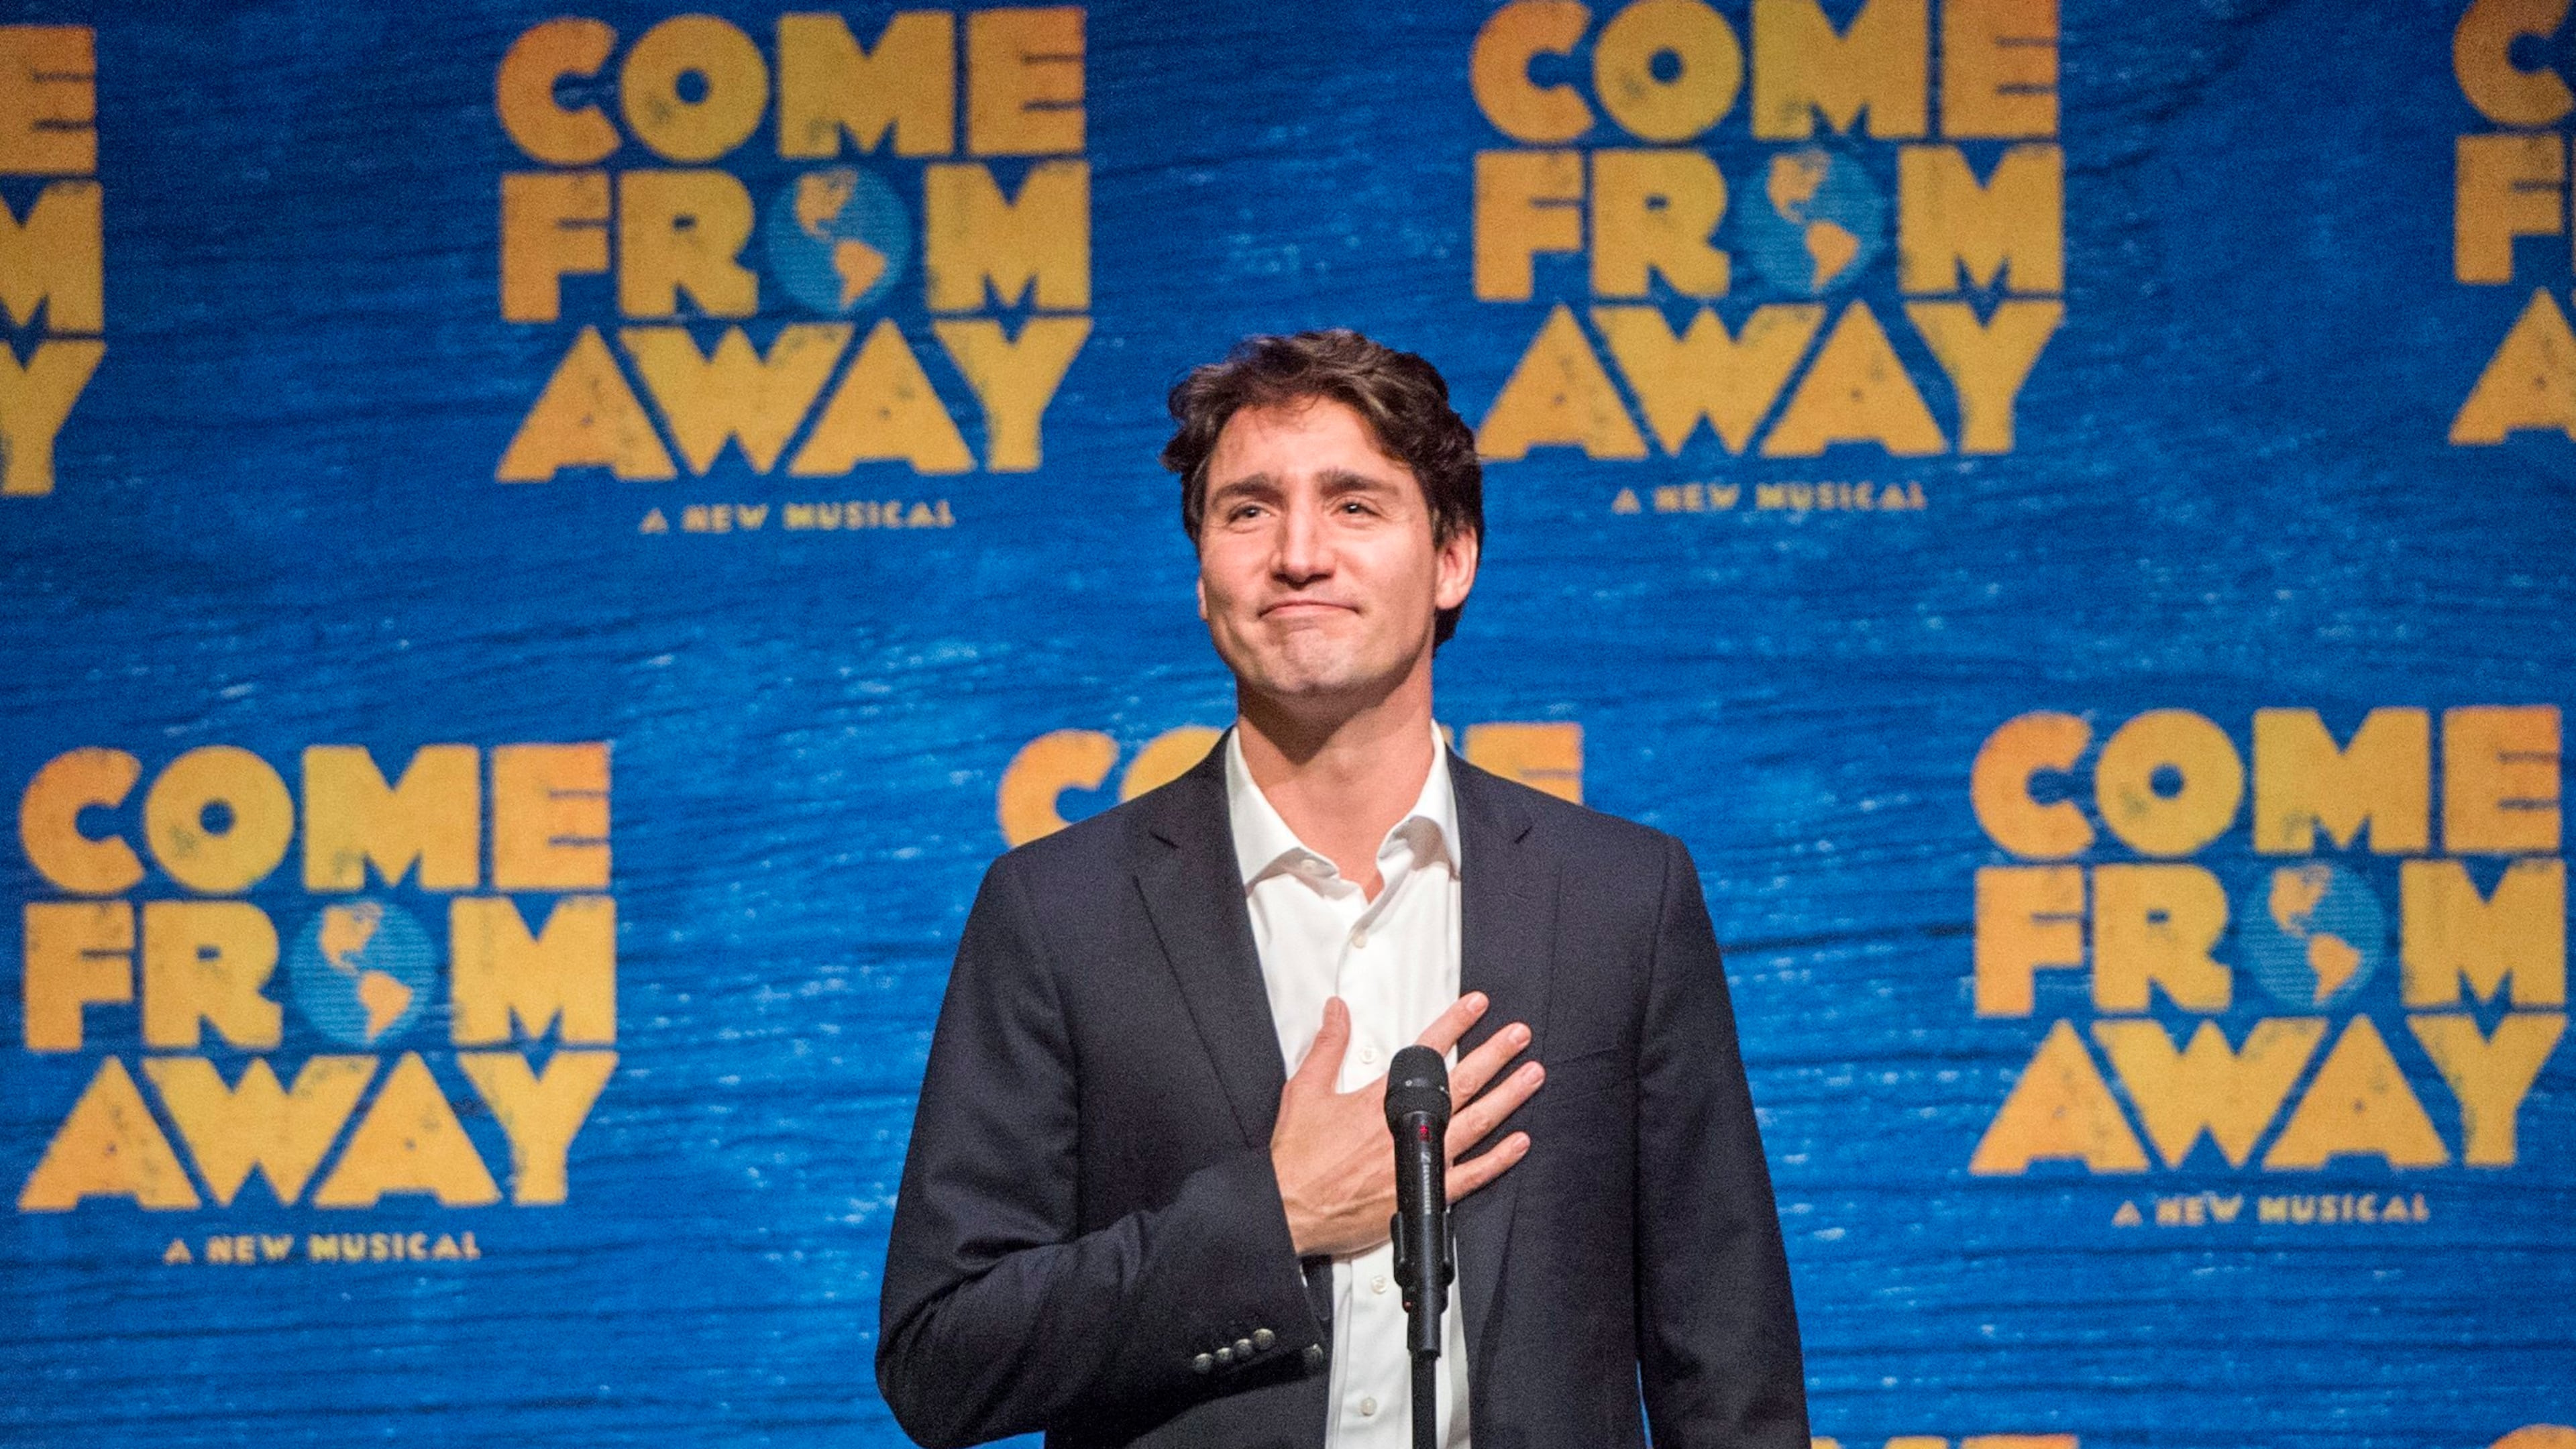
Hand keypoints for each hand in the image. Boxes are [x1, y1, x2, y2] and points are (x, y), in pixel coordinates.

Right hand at [1269, 991, 1542, 1258]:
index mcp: (1380, 1099)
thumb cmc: (1297, 1159)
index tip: (1477, 1005)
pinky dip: (1500, 1159)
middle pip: (1463, 1082)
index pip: (1425, 1051)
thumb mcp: (1305, 1091)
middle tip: (1518, 1036)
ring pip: (1477, 1123)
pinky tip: (1520, 1143)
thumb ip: (1327, 1047)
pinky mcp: (1426, 1193)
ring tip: (1532, 1075)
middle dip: (1495, 1054)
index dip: (1453, 1024)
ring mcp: (1422, 1160)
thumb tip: (1337, 1011)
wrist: (1293, 1211)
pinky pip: (1474, 1175)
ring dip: (1508, 1096)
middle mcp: (1408, 1127)